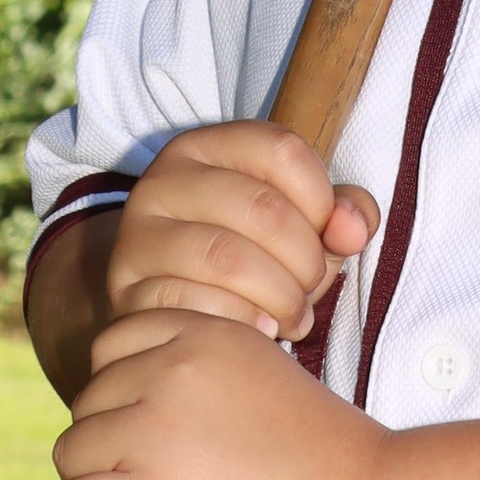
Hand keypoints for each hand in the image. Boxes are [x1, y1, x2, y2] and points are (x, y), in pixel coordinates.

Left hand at [49, 306, 382, 479]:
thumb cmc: (338, 463)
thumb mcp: (270, 387)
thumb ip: (217, 390)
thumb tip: (175, 428)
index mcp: (208, 333)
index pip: (114, 342)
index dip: (118, 387)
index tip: (138, 425)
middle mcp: (174, 368)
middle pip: (88, 399)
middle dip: (103, 438)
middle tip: (135, 479)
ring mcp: (158, 428)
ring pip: (73, 450)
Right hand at [102, 121, 379, 344]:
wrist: (171, 305)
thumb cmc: (252, 258)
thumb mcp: (302, 225)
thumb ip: (342, 214)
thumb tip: (351, 228)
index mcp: (209, 148)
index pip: (283, 150)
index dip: (322, 201)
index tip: (327, 237)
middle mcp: (165, 180)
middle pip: (263, 209)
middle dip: (306, 262)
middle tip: (311, 291)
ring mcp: (139, 234)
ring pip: (229, 259)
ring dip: (279, 298)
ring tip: (292, 317)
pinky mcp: (128, 289)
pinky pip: (197, 306)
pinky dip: (242, 324)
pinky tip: (257, 332)